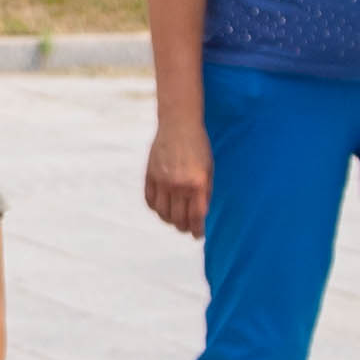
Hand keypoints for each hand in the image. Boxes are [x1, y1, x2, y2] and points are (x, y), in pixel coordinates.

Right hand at [142, 118, 210, 236]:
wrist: (179, 124)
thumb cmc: (199, 146)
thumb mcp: (209, 169)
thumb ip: (205, 192)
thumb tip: (200, 215)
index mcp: (197, 183)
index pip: (196, 216)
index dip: (196, 230)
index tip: (197, 235)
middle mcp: (179, 185)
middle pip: (178, 219)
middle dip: (184, 227)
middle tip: (187, 228)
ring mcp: (162, 181)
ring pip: (163, 213)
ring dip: (170, 221)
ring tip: (175, 220)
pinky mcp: (150, 176)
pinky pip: (151, 201)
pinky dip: (156, 209)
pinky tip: (163, 208)